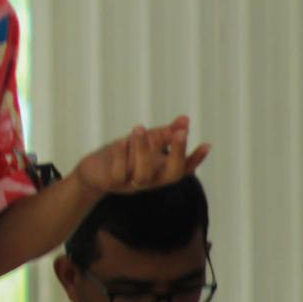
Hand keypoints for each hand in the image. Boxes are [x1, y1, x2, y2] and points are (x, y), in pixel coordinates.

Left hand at [74, 115, 209, 198]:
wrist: (95, 172)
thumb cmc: (126, 154)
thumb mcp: (149, 141)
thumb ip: (167, 132)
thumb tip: (185, 118)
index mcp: (162, 171)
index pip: (184, 168)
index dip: (196, 159)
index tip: (206, 144)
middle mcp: (151, 180)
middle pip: (171, 174)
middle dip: (177, 153)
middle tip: (181, 132)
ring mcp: (132, 183)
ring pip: (143, 173)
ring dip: (143, 149)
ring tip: (140, 128)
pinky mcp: (113, 182)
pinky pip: (119, 172)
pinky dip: (121, 156)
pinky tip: (121, 141)